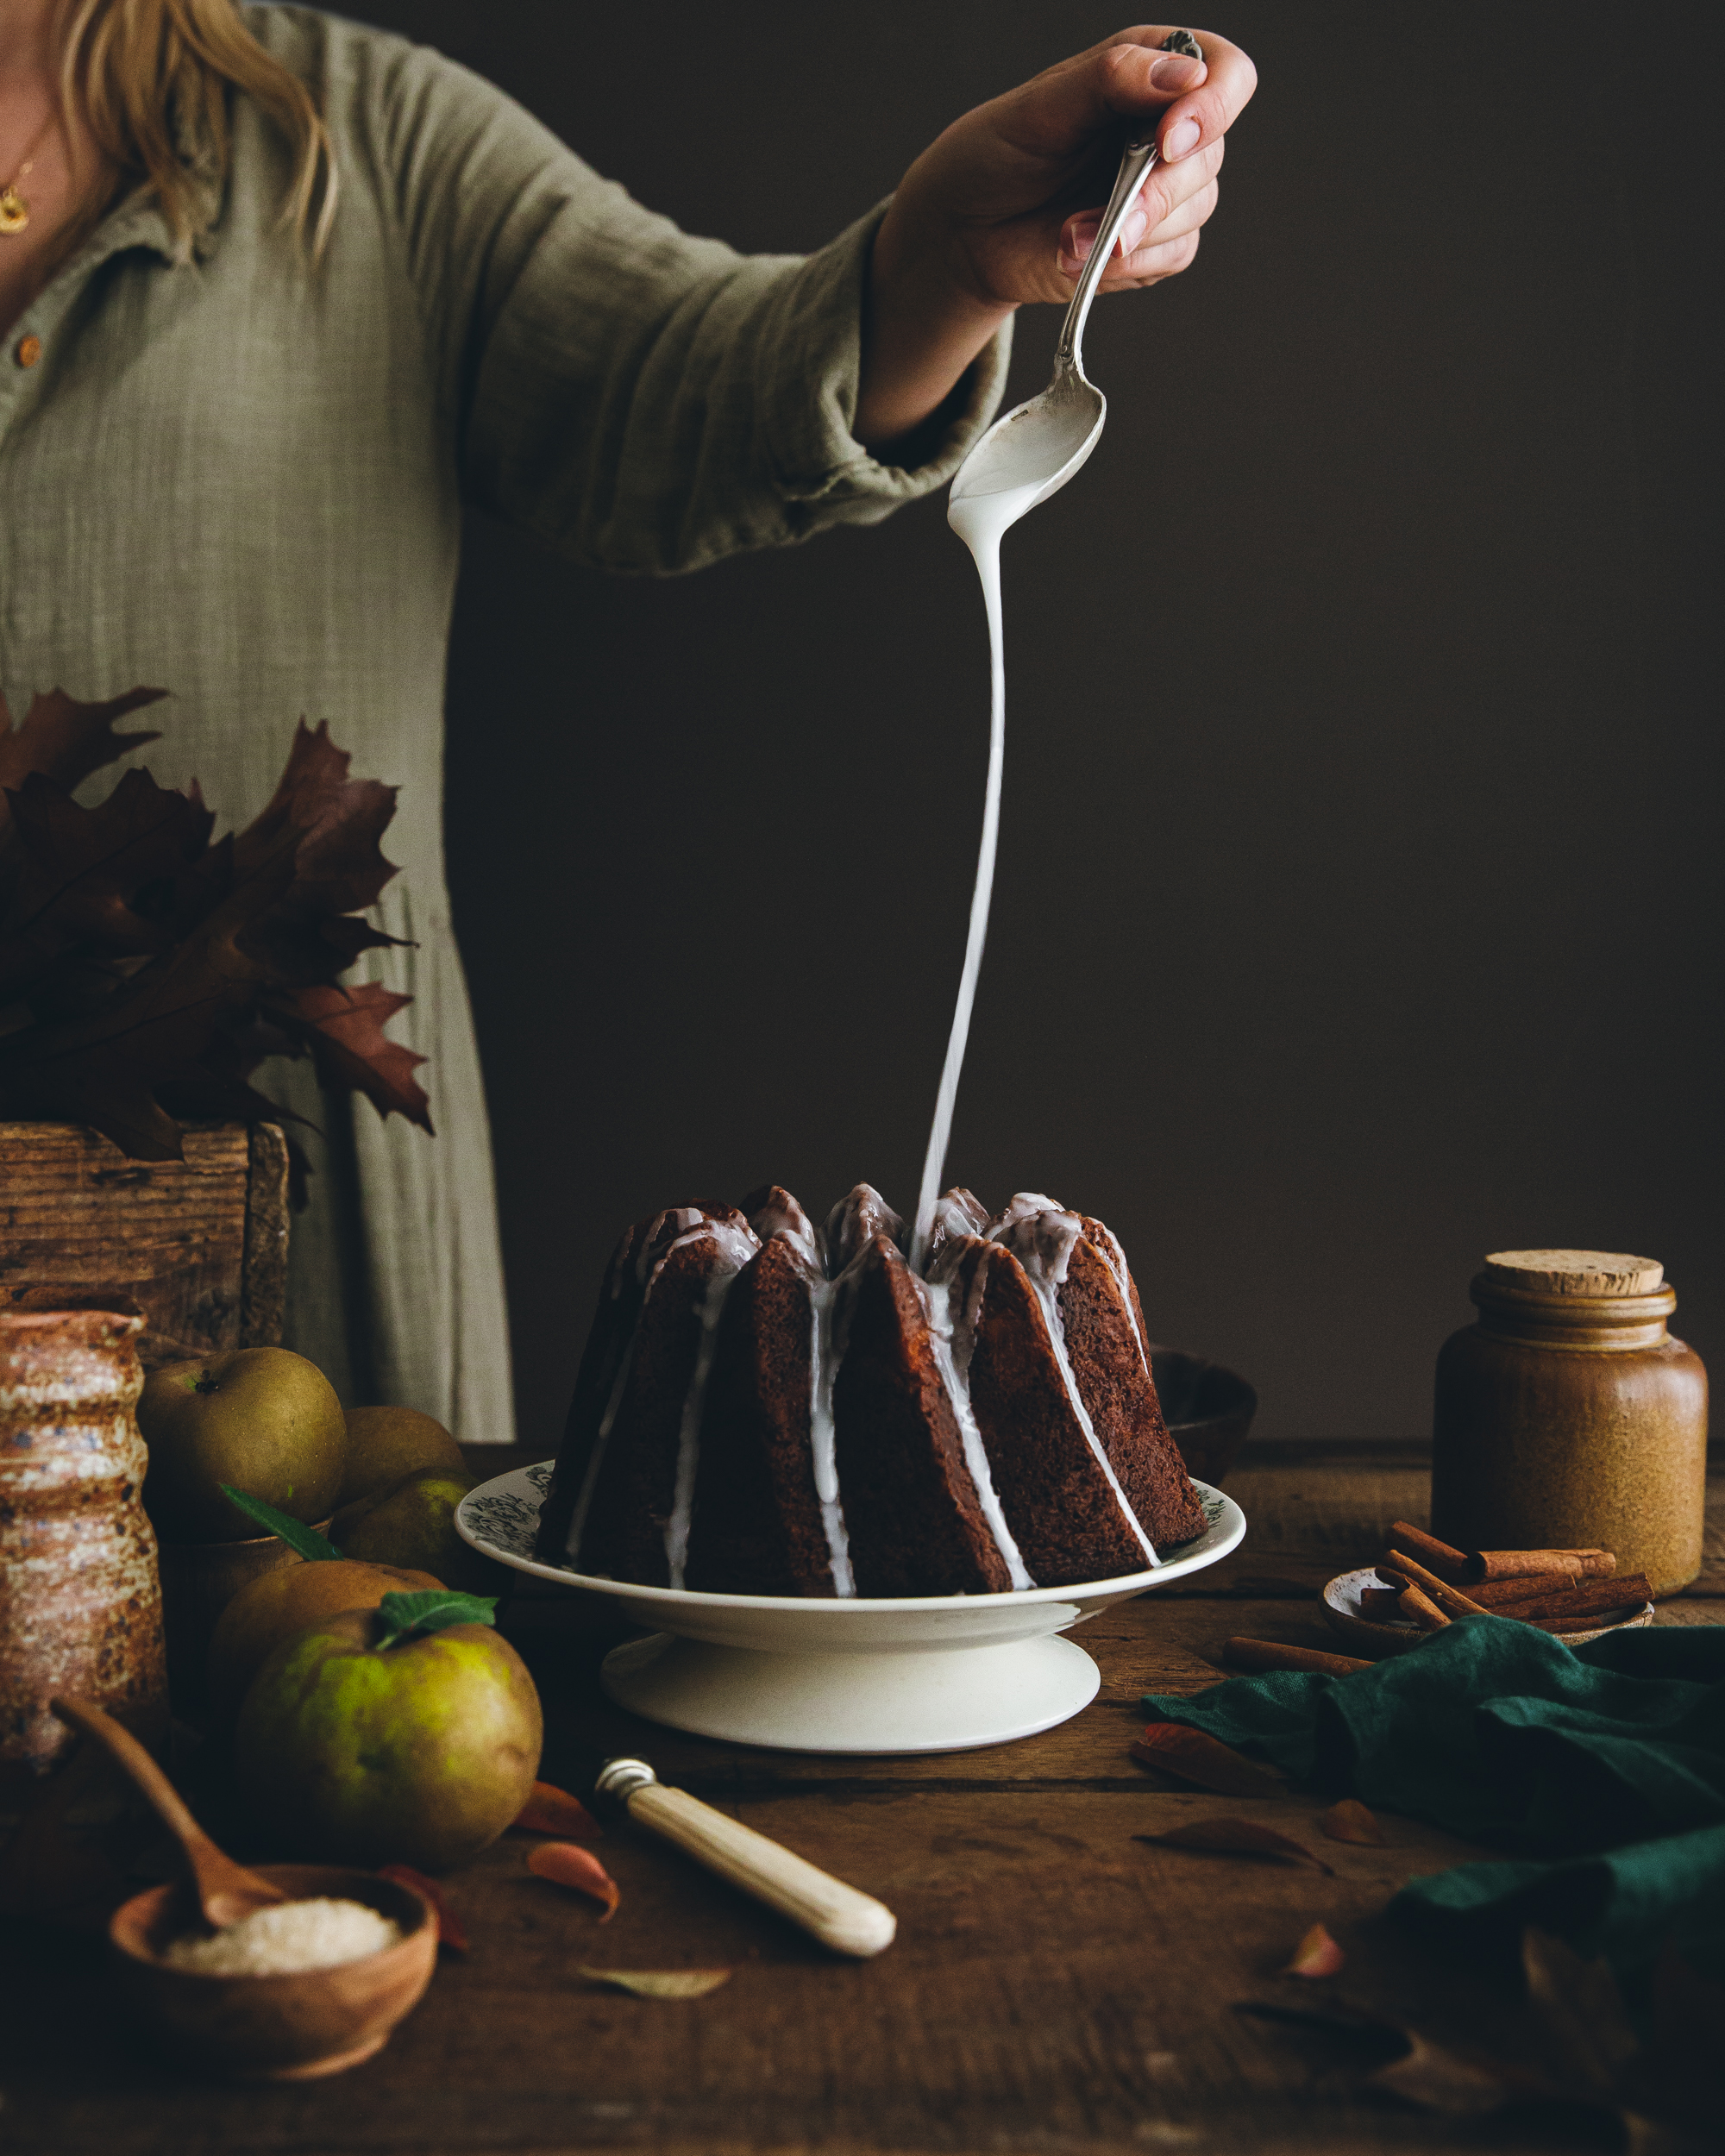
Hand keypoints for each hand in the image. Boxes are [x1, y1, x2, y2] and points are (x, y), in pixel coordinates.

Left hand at [855, 26, 1256, 449]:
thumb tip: (1184, 75)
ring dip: (1134, 229)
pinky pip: (1174, 255)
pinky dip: (1128, 261)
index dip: (1213, 104)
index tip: (1169, 138)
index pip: (1227, 74)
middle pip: (1211, 153)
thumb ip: (1112, 78)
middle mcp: (1168, 128)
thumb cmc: (998, 153)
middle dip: (1159, 187)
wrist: (965, 229)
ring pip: (1196, 208)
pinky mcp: (1152, 245)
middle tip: (1107, 206)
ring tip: (1068, 233)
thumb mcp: (1045, 104)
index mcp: (1151, 72)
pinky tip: (1077, 252)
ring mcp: (1164, 189)